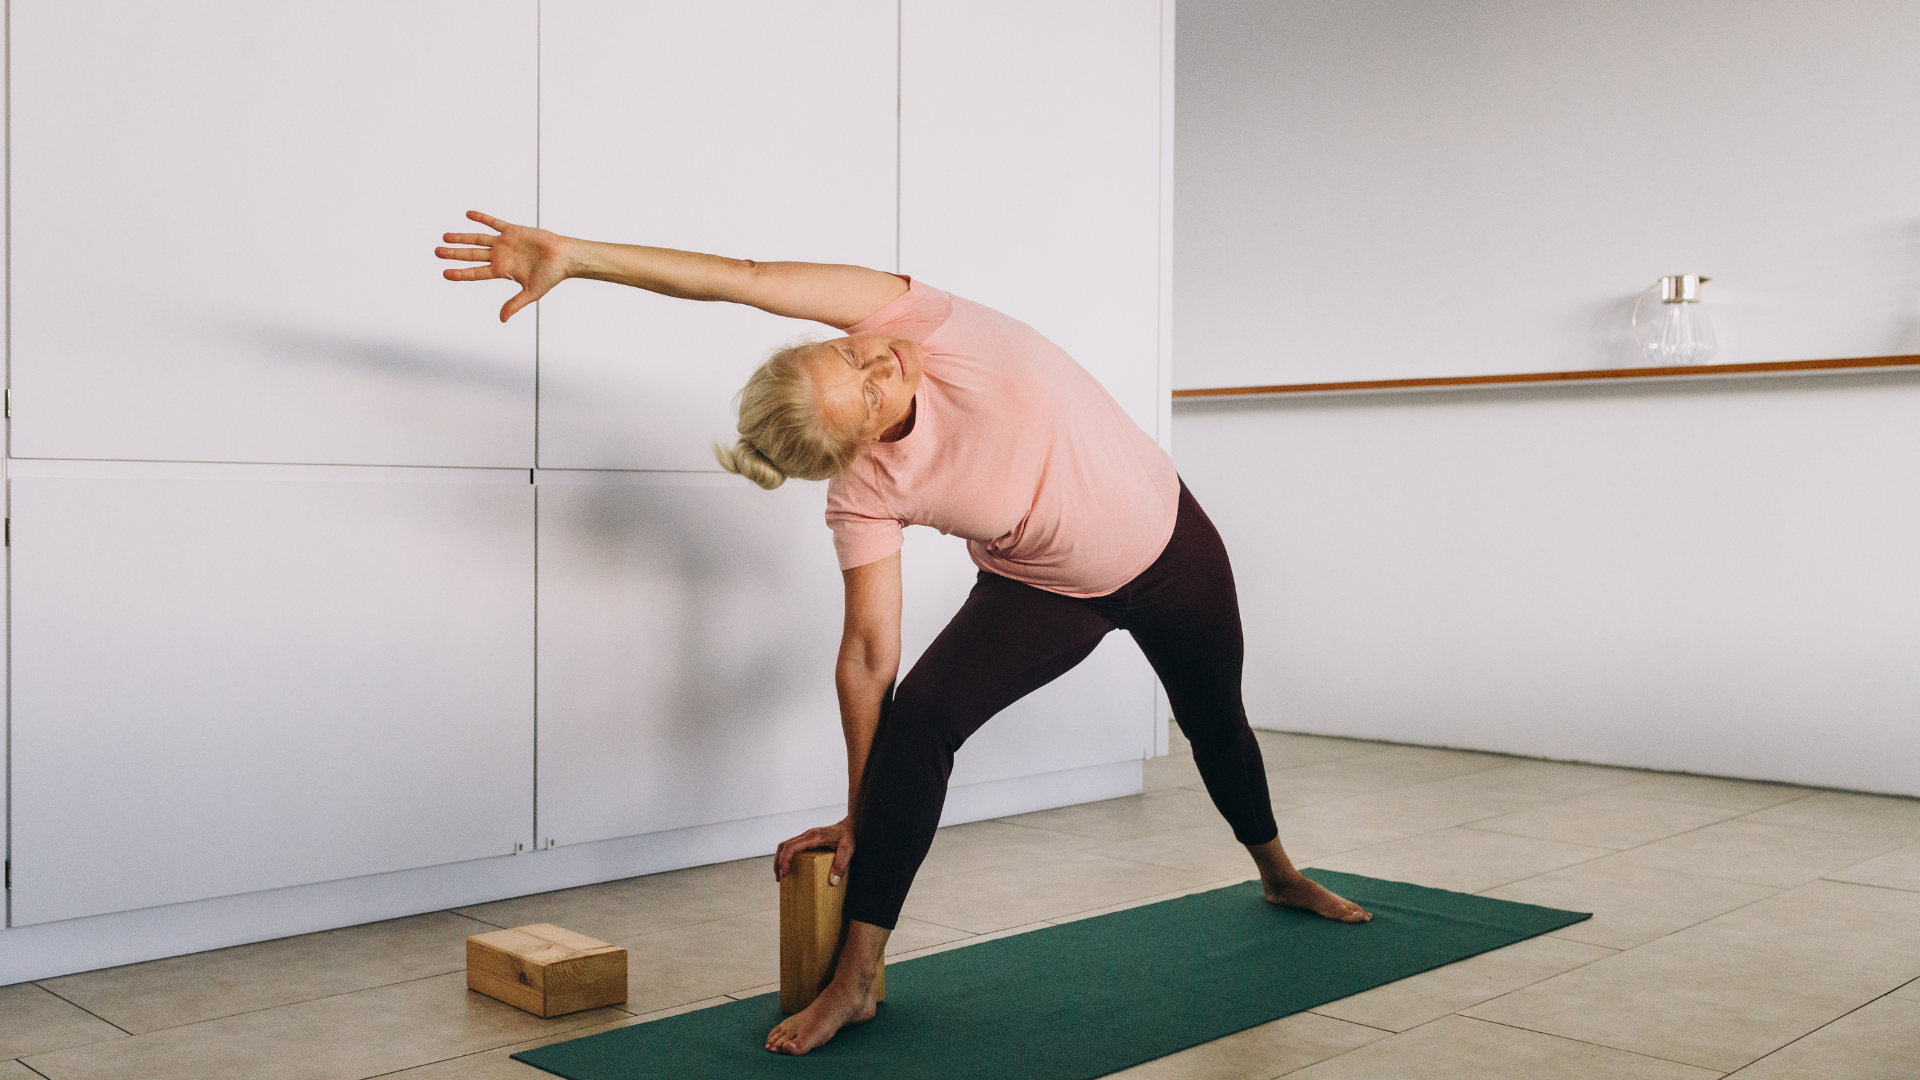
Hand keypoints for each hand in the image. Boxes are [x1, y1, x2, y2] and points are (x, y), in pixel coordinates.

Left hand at [435, 210, 571, 321]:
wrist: (564, 258)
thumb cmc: (551, 276)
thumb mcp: (531, 293)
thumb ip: (515, 304)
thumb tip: (502, 319)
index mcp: (502, 271)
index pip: (476, 273)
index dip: (460, 273)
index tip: (444, 273)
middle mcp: (500, 256)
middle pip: (471, 255)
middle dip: (454, 254)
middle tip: (437, 252)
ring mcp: (504, 243)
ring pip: (478, 239)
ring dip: (462, 237)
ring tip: (445, 236)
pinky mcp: (512, 230)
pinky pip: (493, 223)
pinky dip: (482, 218)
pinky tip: (468, 214)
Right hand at [774, 818, 854, 885]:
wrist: (852, 824)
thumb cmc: (850, 835)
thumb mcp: (848, 849)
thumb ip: (841, 864)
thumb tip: (833, 882)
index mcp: (812, 837)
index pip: (790, 846)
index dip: (784, 860)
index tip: (785, 874)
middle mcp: (806, 836)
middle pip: (783, 846)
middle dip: (778, 862)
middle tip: (780, 878)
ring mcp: (806, 837)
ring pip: (786, 846)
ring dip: (781, 859)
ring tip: (783, 876)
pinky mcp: (809, 840)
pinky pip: (793, 847)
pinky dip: (788, 857)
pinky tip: (793, 868)